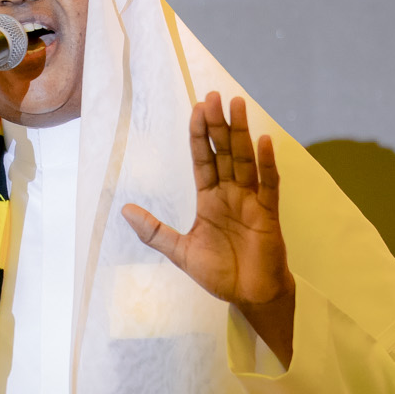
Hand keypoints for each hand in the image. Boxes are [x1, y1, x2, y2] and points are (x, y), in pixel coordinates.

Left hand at [122, 92, 294, 366]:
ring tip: (236, 105)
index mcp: (210, 198)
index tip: (196, 109)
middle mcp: (231, 193)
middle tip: (212, 96)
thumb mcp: (180, 252)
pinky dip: (267, 164)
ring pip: (245, 160)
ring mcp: (251, 201)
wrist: (250, 297)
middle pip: (224, 152)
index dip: (199, 135)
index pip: (203, 159)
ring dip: (241, 133)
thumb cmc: (221, 274)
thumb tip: (125, 211)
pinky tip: (264, 142)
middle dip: (218, 125)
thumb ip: (155, 232)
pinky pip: (268, 184)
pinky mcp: (268, 214)